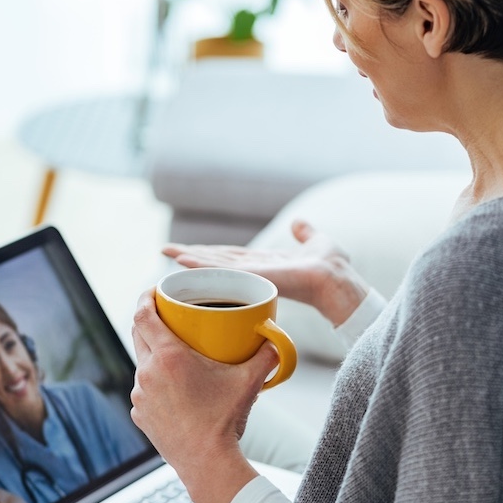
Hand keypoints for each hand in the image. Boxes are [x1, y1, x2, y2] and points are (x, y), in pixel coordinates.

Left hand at [130, 289, 271, 502]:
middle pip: (138, 334)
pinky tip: (174, 389)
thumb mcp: (248, 383)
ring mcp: (140, 395)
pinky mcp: (139, 413)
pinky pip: (144, 389)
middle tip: (167, 316)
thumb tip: (276, 340)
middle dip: (149, 320)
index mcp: (169, 357)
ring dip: (154, 355)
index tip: (153, 290)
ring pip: (142, 363)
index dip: (144, 297)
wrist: (207, 462)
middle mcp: (147, 372)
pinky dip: (155, 383)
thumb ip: (266, 356)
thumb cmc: (225, 421)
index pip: (142, 315)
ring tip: (176, 356)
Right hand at [163, 219, 368, 324]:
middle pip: (216, 261)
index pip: (231, 256)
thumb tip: (298, 223)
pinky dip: (201, 265)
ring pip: (214, 266)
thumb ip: (304, 233)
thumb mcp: (316, 241)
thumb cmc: (332, 267)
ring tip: (167, 252)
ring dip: (190, 259)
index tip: (190, 249)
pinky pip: (222, 270)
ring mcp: (252, 275)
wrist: (338, 279)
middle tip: (165, 250)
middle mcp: (254, 270)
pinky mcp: (253, 276)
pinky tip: (183, 260)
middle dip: (191, 256)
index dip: (210, 252)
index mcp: (265, 263)